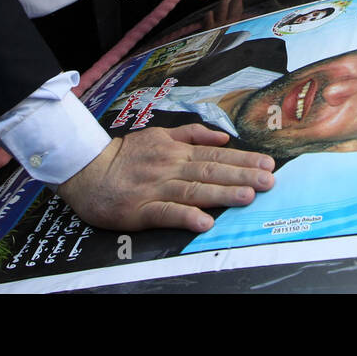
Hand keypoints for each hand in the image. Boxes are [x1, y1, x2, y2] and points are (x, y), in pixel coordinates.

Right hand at [55, 124, 275, 231]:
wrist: (87, 171)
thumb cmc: (125, 155)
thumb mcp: (158, 135)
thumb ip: (190, 134)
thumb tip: (221, 136)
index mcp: (176, 151)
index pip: (216, 155)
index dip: (243, 160)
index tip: (268, 164)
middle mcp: (170, 167)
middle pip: (210, 171)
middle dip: (242, 176)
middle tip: (268, 181)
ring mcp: (156, 188)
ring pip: (193, 190)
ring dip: (222, 193)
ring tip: (247, 197)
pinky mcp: (140, 210)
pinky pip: (166, 213)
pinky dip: (186, 216)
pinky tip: (205, 221)